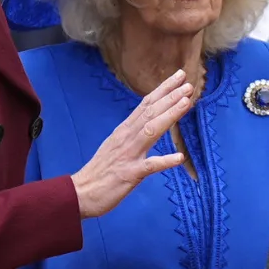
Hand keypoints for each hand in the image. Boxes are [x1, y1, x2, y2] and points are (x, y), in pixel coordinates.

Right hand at [72, 69, 190, 218]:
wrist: (80, 192)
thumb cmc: (100, 172)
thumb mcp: (116, 146)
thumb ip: (133, 134)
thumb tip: (148, 123)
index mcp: (124, 131)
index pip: (146, 105)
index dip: (163, 90)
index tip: (179, 76)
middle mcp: (126, 138)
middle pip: (150, 112)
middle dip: (170, 97)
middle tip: (188, 84)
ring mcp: (128, 155)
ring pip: (151, 130)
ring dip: (170, 116)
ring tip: (186, 102)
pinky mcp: (129, 174)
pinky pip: (149, 166)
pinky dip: (164, 161)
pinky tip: (179, 157)